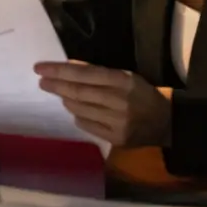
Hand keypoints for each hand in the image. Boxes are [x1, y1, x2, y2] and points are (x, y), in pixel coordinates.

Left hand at [35, 60, 172, 146]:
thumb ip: (98, 72)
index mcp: (123, 81)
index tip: (40, 68)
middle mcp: (119, 102)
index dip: (60, 71)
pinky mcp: (116, 139)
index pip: (84, 74)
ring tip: (59, 93)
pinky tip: (76, 110)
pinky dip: (78, 116)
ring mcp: (118, 123)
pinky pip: (87, 126)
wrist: (166, 121)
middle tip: (41, 81)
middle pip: (79, 93)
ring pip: (80, 110)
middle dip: (56, 86)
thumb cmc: (141, 93)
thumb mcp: (125, 75)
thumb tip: (68, 67)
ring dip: (66, 101)